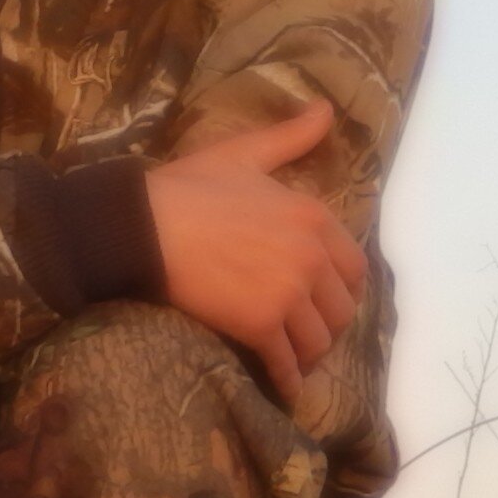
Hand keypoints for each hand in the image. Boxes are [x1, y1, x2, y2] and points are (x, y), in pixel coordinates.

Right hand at [144, 99, 367, 403]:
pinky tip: (284, 389)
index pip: (353, 267)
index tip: (326, 299)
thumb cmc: (189, 187)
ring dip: (310, 355)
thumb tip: (324, 109)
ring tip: (295, 360)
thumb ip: (290, 137)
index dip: (342, 288)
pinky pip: (287, 364)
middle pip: (341, 309)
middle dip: (327, 325)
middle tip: (307, 333)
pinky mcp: (261, 325)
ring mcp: (287, 293)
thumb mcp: (245, 153)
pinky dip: (289, 381)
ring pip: (319, 341)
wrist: (144, 226)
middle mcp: (310, 257)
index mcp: (312, 217)